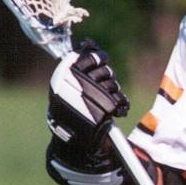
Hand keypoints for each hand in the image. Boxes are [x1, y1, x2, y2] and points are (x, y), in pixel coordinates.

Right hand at [47, 40, 129, 167]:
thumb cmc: (67, 111)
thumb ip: (74, 67)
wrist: (70, 140)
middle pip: (104, 70)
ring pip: (113, 84)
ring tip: (108, 101)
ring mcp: (90, 96)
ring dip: (114, 91)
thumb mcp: (63, 86)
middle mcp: (76, 83)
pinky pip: (119, 100)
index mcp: (64, 75)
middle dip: (107, 77)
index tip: (102, 60)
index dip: (99, 57)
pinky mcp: (102, 109)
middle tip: (104, 86)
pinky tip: (117, 111)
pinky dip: (121, 105)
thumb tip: (88, 44)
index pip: (90, 57)